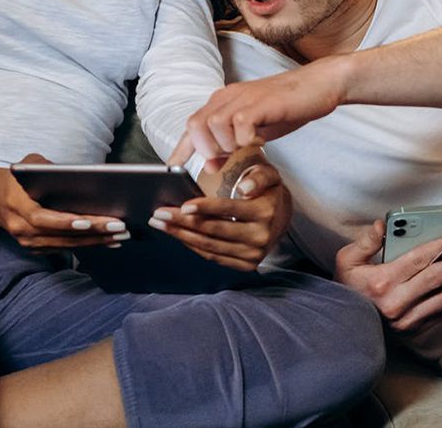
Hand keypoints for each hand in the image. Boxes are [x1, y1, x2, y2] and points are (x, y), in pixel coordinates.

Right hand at [0, 154, 127, 249]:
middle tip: (119, 227)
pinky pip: (66, 248)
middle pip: (60, 235)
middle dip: (92, 232)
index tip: (87, 221)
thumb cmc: (15, 178)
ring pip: (66, 245)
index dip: (64, 222)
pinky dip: (88, 244)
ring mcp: (28, 242)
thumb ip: (48, 167)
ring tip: (120, 235)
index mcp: (16, 205)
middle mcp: (21, 228)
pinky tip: (109, 241)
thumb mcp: (28, 164)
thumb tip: (78, 174)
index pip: (41, 218)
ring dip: (96, 241)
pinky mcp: (36, 248)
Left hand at [149, 160, 291, 270]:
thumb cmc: (267, 190)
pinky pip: (214, 256)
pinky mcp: (246, 265)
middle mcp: (260, 237)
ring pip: (210, 246)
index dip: (204, 208)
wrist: (282, 216)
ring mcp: (253, 254)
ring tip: (160, 224)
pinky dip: (193, 246)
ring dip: (181, 236)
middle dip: (183, 222)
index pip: (229, 210)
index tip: (182, 206)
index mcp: (265, 213)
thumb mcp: (268, 175)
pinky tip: (177, 235)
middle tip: (159, 214)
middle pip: (214, 230)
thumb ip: (258, 177)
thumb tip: (244, 188)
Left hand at [171, 59, 347, 171]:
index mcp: (223, 102)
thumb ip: (231, 145)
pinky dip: (246, 139)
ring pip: (214, 124)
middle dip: (205, 148)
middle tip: (224, 159)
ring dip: (226, 145)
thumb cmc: (285, 108)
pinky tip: (260, 142)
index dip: (181, 148)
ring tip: (245, 148)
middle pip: (196, 123)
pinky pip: (241, 123)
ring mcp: (245, 98)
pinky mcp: (262, 103)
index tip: (172, 169)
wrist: (318, 85)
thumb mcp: (254, 130)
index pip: (193, 125)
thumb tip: (210, 165)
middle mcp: (229, 97)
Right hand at [334, 220, 441, 334]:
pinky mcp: (413, 331)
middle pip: (438, 277)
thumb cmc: (347, 290)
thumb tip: (382, 225)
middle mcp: (397, 303)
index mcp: (382, 282)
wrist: (344, 327)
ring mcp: (407, 320)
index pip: (420, 259)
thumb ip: (366, 241)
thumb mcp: (346, 261)